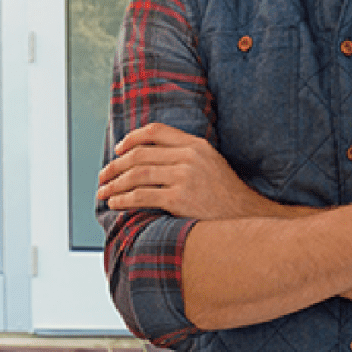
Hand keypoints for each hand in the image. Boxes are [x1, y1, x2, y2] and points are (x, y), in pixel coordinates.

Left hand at [97, 123, 307, 219]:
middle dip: (116, 165)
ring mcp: (185, 177)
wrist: (249, 220)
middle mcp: (190, 157)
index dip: (132, 138)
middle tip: (102, 175)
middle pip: (141, 154)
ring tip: (103, 192)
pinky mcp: (180, 199)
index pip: (156, 131)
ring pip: (137, 174)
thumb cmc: (227, 197)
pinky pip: (142, 196)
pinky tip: (115, 203)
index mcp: (197, 145)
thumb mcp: (211, 165)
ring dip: (115, 183)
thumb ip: (186, 156)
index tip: (119, 149)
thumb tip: (152, 159)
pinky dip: (123, 199)